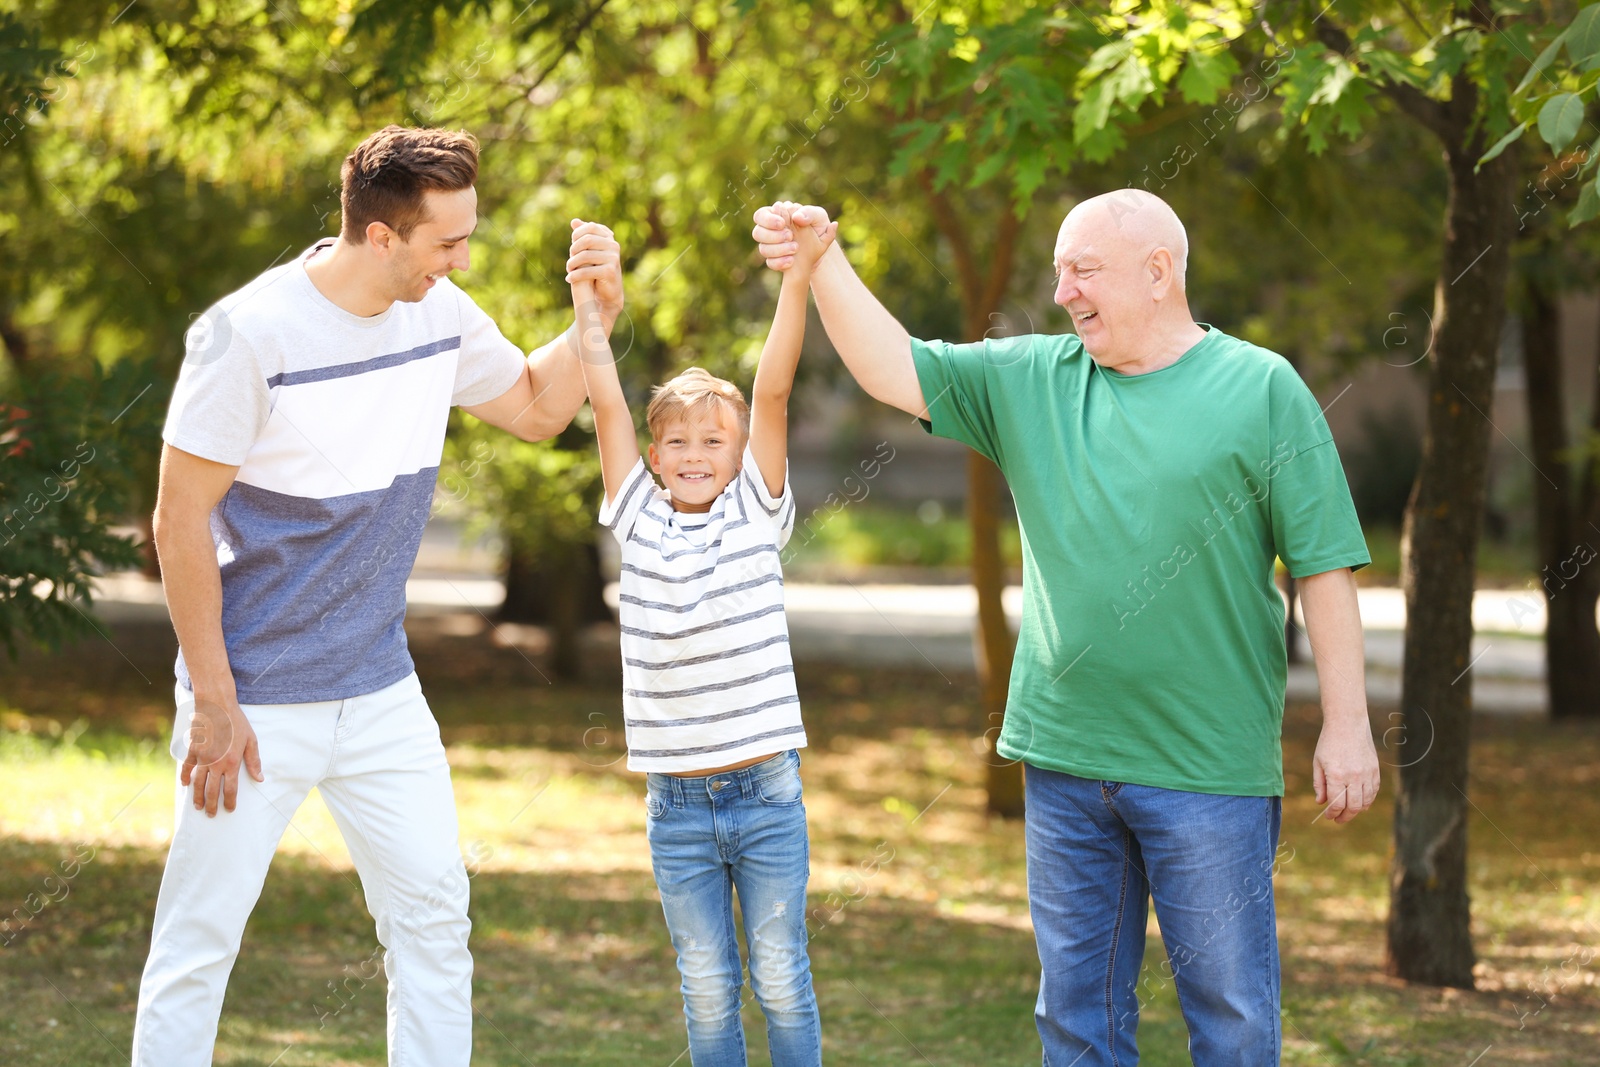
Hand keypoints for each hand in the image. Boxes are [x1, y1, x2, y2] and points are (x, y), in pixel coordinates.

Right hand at [180, 695, 263, 816]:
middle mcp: (215, 764)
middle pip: (212, 790)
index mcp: (232, 763)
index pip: (230, 789)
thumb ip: (254, 761)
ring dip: (197, 797)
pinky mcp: (192, 750)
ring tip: (198, 807)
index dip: (229, 802)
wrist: (217, 706)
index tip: (229, 810)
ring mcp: (202, 758)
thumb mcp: (251, 741)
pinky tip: (185, 785)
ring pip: (198, 783)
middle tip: (211, 815)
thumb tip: (260, 779)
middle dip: (212, 805)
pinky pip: (187, 767)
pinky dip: (185, 777)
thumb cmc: (237, 722)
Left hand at [567, 219, 621, 325]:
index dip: (577, 234)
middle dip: (574, 250)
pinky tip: (569, 279)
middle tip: (570, 261)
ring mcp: (613, 258)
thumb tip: (574, 221)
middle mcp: (614, 246)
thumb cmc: (597, 269)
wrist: (608, 293)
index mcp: (609, 238)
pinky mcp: (610, 271)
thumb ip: (583, 236)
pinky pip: (587, 270)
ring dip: (572, 264)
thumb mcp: (590, 251)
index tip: (572, 248)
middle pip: (587, 240)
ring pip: (585, 255)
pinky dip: (575, 275)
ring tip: (569, 270)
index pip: (590, 227)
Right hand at [752, 202, 837, 270]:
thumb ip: (809, 213)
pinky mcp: (775, 260)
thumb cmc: (818, 227)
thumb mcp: (819, 217)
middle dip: (772, 235)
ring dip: (778, 249)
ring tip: (795, 248)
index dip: (769, 219)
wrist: (823, 248)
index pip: (761, 215)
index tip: (782, 224)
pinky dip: (780, 262)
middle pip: (757, 232)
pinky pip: (770, 263)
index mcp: (777, 216)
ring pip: (763, 249)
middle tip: (790, 236)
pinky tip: (791, 260)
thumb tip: (796, 217)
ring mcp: (770, 247)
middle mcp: (769, 231)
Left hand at [1311, 716, 1379, 823]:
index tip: (1328, 816)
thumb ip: (1319, 784)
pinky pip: (1374, 791)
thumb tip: (1321, 802)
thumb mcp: (1318, 762)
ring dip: (1356, 810)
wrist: (1348, 723)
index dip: (1332, 813)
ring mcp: (1367, 774)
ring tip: (1348, 812)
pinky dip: (1368, 800)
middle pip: (1352, 806)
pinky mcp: (1375, 770)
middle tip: (1338, 820)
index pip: (1336, 803)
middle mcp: (1354, 776)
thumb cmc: (1329, 742)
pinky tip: (1360, 803)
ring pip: (1365, 801)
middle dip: (1344, 817)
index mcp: (1336, 775)